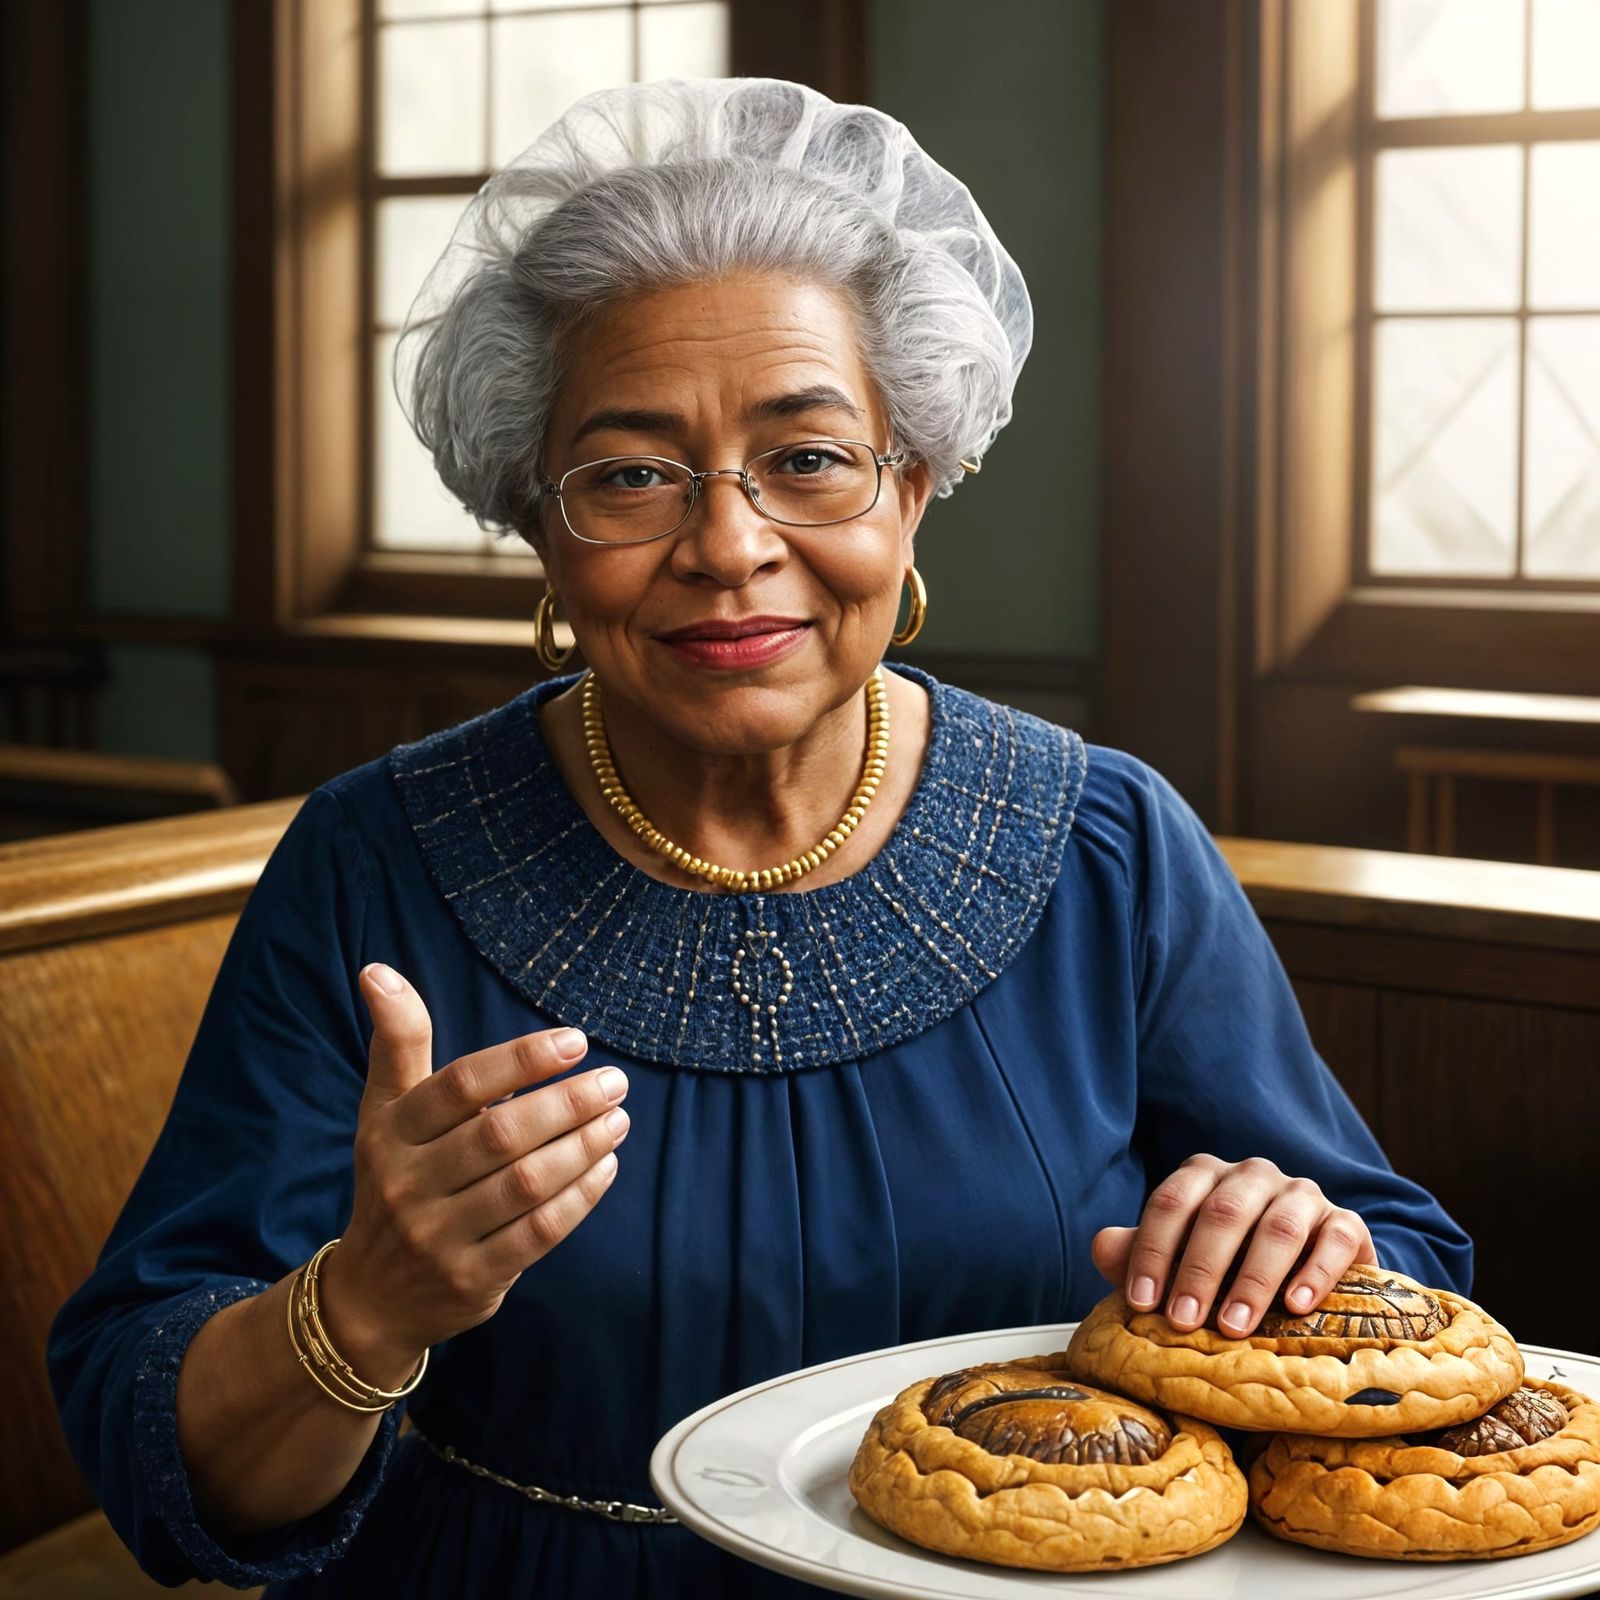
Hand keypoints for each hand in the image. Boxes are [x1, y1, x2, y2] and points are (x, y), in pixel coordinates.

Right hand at [319, 962, 629, 1379]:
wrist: (372, 1296)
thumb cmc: (396, 1178)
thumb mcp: (386, 1111)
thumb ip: (398, 1042)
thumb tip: (379, 969)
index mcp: (390, 1132)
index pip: (459, 1085)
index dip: (521, 1059)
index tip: (576, 1040)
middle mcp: (407, 1184)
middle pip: (501, 1134)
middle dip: (567, 1103)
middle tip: (614, 1080)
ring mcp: (438, 1236)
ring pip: (526, 1184)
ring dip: (583, 1147)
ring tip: (619, 1118)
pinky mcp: (471, 1279)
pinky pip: (539, 1233)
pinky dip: (581, 1196)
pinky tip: (607, 1166)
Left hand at [1090, 1153, 1376, 1337]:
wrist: (1303, 1273)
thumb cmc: (1226, 1266)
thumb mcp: (1179, 1260)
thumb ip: (1138, 1253)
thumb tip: (1101, 1246)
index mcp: (1204, 1174)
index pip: (1170, 1202)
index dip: (1152, 1251)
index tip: (1142, 1302)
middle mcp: (1252, 1174)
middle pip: (1221, 1213)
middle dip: (1199, 1269)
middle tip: (1184, 1320)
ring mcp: (1301, 1194)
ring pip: (1277, 1226)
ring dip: (1252, 1279)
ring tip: (1235, 1325)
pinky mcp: (1346, 1221)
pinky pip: (1333, 1239)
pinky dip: (1314, 1272)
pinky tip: (1296, 1306)